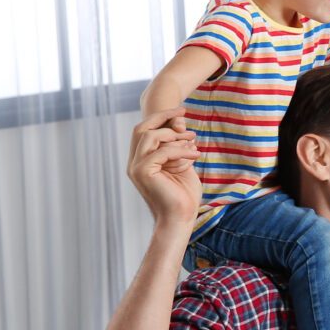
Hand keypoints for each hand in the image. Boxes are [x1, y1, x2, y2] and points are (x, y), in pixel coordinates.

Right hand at [127, 110, 201, 228]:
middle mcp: (134, 162)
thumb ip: (179, 146)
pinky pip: (161, 151)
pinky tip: (194, 154)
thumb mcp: (183, 164)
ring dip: (173, 134)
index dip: (161, 117)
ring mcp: (136, 167)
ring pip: (149, 136)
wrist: (180, 218)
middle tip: (184, 112)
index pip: (145, 131)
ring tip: (193, 139)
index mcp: (141, 160)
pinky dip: (179, 149)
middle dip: (163, 116)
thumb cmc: (184, 194)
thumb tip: (181, 124)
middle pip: (141, 128)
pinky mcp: (143, 172)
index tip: (181, 111)